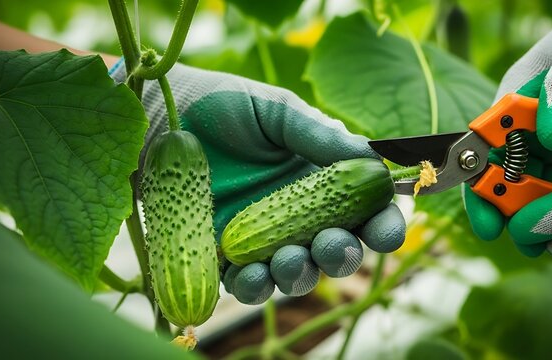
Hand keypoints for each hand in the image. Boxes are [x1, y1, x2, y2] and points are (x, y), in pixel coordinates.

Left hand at [110, 62, 405, 304]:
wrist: (164, 119)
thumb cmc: (226, 105)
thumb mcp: (278, 112)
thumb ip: (321, 136)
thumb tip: (375, 158)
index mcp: (321, 180)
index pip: (364, 212)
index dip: (382, 226)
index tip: (386, 232)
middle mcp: (300, 214)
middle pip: (336, 250)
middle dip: (341, 255)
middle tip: (330, 246)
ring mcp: (263, 239)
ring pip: (297, 273)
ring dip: (300, 274)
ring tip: (287, 260)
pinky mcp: (226, 257)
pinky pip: (248, 285)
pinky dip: (255, 287)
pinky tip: (251, 276)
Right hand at [462, 0, 551, 304]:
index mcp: (514, 94)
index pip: (484, 145)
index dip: (480, 185)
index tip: (489, 219)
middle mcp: (523, 116)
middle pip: (502, 167)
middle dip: (505, 206)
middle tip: (523, 239)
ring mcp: (544, 128)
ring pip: (526, 176)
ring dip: (529, 207)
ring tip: (540, 241)